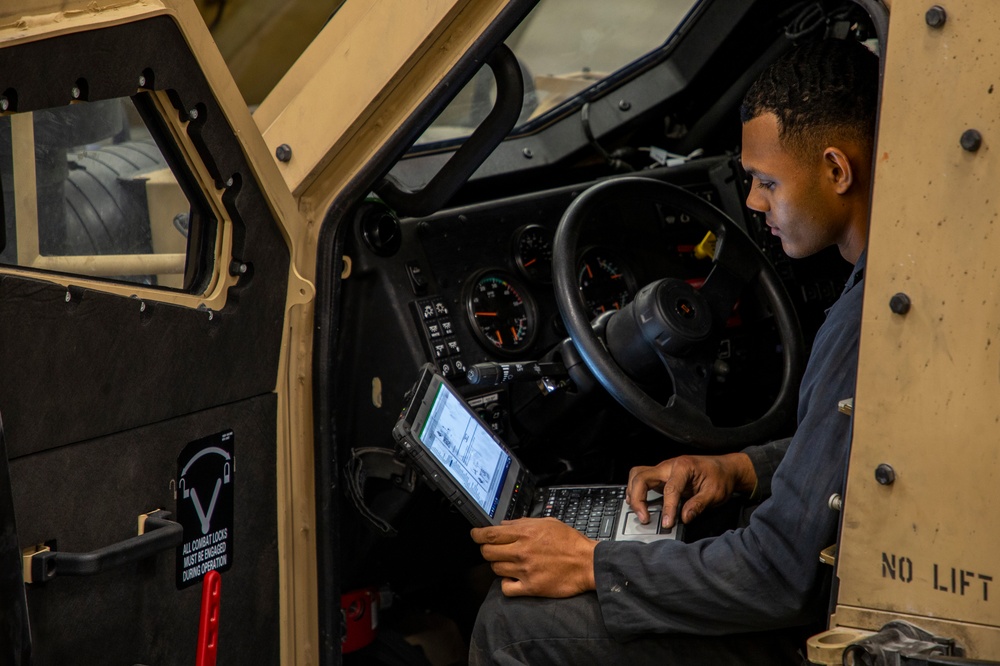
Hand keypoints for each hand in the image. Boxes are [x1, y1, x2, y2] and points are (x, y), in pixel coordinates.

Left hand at [470, 517, 597, 597]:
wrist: (587, 563)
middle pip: (487, 552)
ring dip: (498, 565)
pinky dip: (506, 584)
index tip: (474, 535)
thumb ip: (523, 522)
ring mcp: (525, 570)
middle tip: (493, 549)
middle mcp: (522, 551)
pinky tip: (513, 579)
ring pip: (495, 568)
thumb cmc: (570, 542)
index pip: (490, 534)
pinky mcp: (530, 587)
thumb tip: (504, 524)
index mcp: (525, 532)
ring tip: (509, 563)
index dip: (477, 534)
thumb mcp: (547, 523)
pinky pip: (506, 588)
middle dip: (486, 549)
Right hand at [627, 453, 755, 528]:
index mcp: (683, 466)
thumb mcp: (715, 493)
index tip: (667, 523)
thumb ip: (698, 505)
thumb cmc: (720, 477)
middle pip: (642, 477)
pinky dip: (636, 491)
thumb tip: (683, 518)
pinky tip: (640, 504)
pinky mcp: (661, 477)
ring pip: (637, 475)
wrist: (725, 468)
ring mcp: (663, 470)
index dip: (667, 508)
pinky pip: (641, 480)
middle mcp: (669, 465)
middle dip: (638, 498)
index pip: (670, 489)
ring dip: (634, 493)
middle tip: (644, 518)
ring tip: (639, 511)